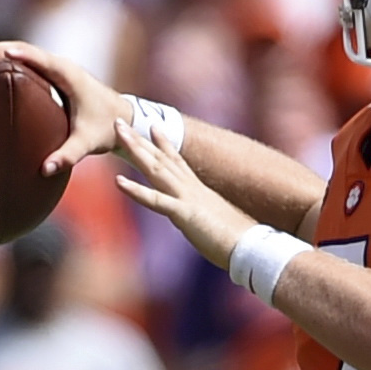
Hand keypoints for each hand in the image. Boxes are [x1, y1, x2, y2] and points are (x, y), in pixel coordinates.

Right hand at [0, 40, 123, 176]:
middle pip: (20, 48)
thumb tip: (45, 169)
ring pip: (20, 52)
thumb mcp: (89, 142)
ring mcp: (55, 68)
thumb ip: (68, 155)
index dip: (11, 55)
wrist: (123, 119)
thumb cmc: (107, 128)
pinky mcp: (52, 75)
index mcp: (67, 74)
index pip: (35, 57)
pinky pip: (24, 63)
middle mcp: (60, 65)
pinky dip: (3, 65)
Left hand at [110, 114, 243, 261]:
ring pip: (156, 169)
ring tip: (118, 133)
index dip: (164, 143)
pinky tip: (118, 181)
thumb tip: (209, 222)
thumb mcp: (219, 225)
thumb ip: (209, 218)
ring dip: (135, 150)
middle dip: (139, 139)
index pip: (178, 162)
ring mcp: (188, 198)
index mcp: (200, 191)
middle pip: (161, 159)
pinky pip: (156, 201)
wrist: (253, 248)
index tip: (153, 126)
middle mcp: (192, 189)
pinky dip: (136, 191)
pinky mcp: (185, 214)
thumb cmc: (240, 241)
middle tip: (120, 121)